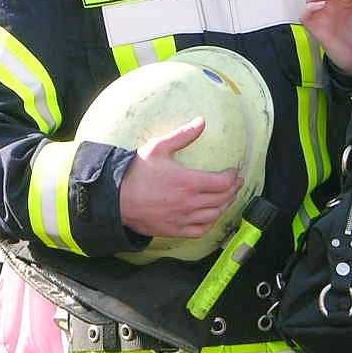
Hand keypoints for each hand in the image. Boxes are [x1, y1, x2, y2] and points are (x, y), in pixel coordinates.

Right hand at [118, 117, 241, 237]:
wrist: (115, 198)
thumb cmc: (136, 173)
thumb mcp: (158, 148)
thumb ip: (182, 135)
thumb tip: (201, 121)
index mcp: (188, 182)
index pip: (223, 182)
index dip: (233, 176)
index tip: (234, 171)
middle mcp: (189, 203)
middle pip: (223, 199)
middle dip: (233, 190)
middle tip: (236, 183)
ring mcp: (183, 218)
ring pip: (214, 215)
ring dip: (225, 205)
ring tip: (226, 197)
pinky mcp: (175, 230)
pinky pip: (200, 230)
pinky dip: (211, 223)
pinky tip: (211, 216)